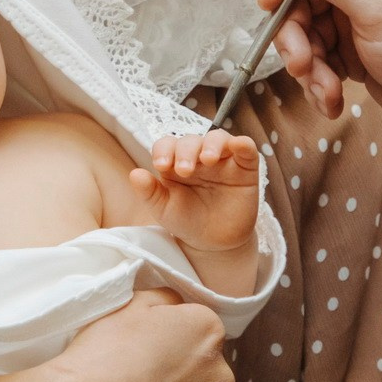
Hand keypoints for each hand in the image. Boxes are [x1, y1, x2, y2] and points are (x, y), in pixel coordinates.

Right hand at [36, 288, 236, 381]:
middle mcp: (218, 376)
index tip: (151, 347)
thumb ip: (165, 299)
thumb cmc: (100, 352)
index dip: (175, 339)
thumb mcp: (130, 304)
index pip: (202, 331)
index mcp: (206, 332)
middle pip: (207, 374)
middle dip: (185, 378)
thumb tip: (178, 308)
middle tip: (145, 381)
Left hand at [128, 130, 260, 252]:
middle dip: (186, 151)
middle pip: (191, 140)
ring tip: (207, 160)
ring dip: (212, 144)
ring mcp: (223, 160)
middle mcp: (198, 156)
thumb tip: (134, 174)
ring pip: (218, 138)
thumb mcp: (164, 209)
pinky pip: (246, 149)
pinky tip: (237, 146)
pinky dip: (243, 144)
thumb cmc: (187, 221)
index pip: (167, 145)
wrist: (214, 243)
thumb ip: (149, 192)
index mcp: (175, 162)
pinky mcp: (245, 168)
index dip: (164, 150)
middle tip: (184, 171)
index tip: (161, 165)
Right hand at [257, 0, 381, 138]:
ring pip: (301, 29)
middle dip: (293, 32)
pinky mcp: (350, 47)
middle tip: (301, 64)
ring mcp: (353, 13)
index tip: (271, 4)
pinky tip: (332, 99)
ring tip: (324, 89)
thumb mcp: (381, 10)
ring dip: (305, 63)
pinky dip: (318, 80)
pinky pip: (315, 56)